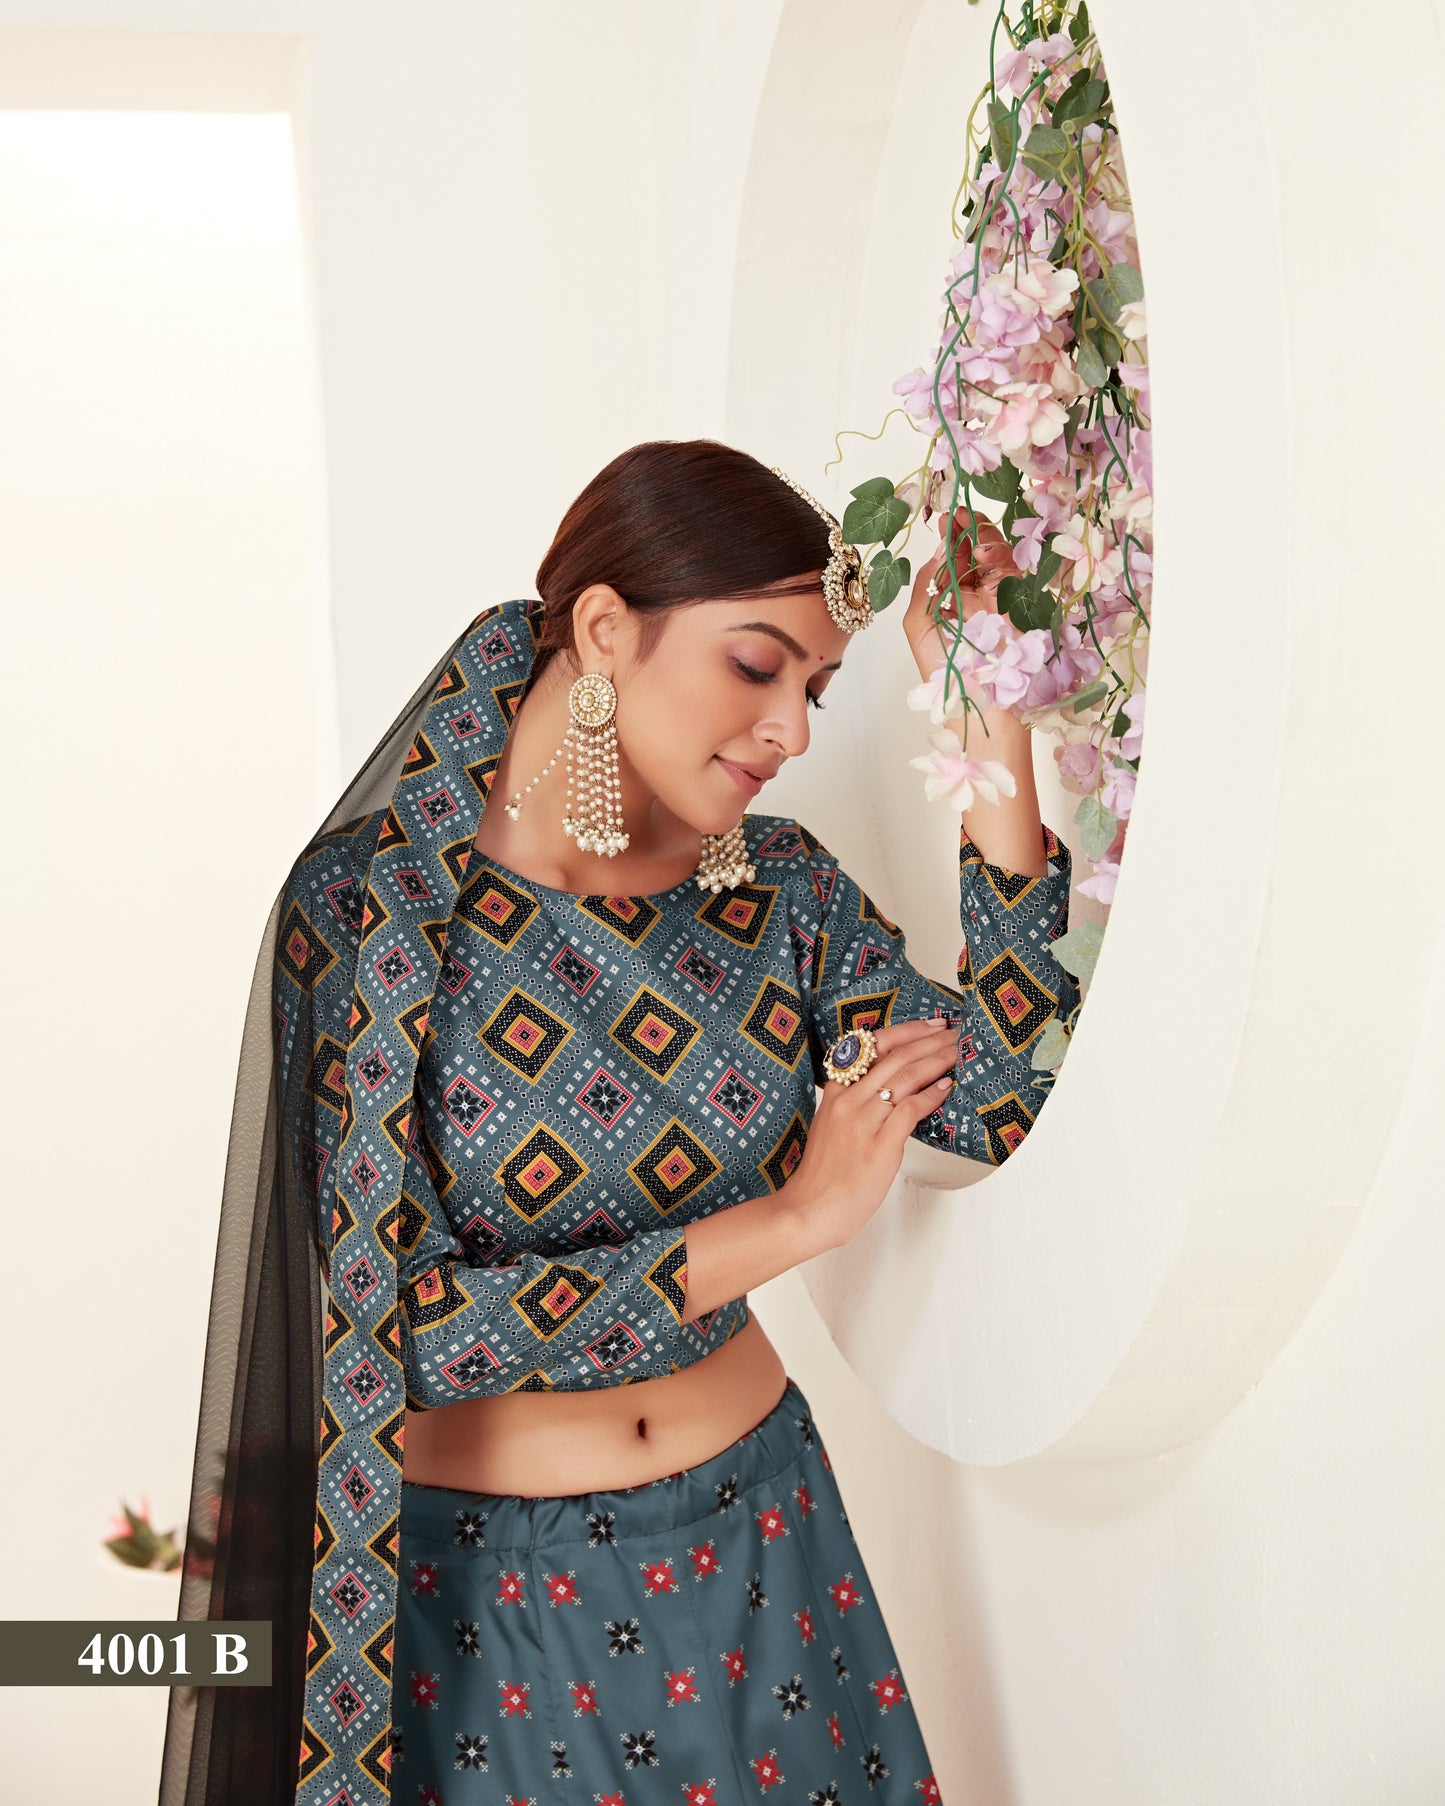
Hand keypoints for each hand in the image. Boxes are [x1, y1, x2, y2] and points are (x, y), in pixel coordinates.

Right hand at [785, 1019, 960, 1254]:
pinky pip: (910, 1109)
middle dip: (931, 1040)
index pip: (872, 1045)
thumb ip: (859, 1106)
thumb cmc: (824, 1176)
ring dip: (938, 1061)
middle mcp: (849, 1101)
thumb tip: (897, 1094)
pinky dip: (932, 1095)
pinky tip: (946, 1087)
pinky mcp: (879, 1145)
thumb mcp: (834, 1128)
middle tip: (956, 1034)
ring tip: (959, 1053)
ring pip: (906, 1076)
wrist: (809, 1210)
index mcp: (836, 1092)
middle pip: (895, 1056)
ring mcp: (863, 1122)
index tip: (932, 1025)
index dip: (907, 1031)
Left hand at [901, 506, 1014, 680]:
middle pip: (977, 550)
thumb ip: (925, 586)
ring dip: (985, 538)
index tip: (946, 520)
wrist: (981, 704)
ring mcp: (999, 597)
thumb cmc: (946, 673)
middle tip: (961, 515)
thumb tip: (939, 553)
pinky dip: (1000, 556)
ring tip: (971, 540)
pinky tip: (984, 555)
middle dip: (969, 529)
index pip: (953, 559)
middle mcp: (975, 595)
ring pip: (998, 554)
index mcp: (950, 600)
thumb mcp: (920, 625)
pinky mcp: (1020, 601)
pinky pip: (1014, 568)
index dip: (951, 538)